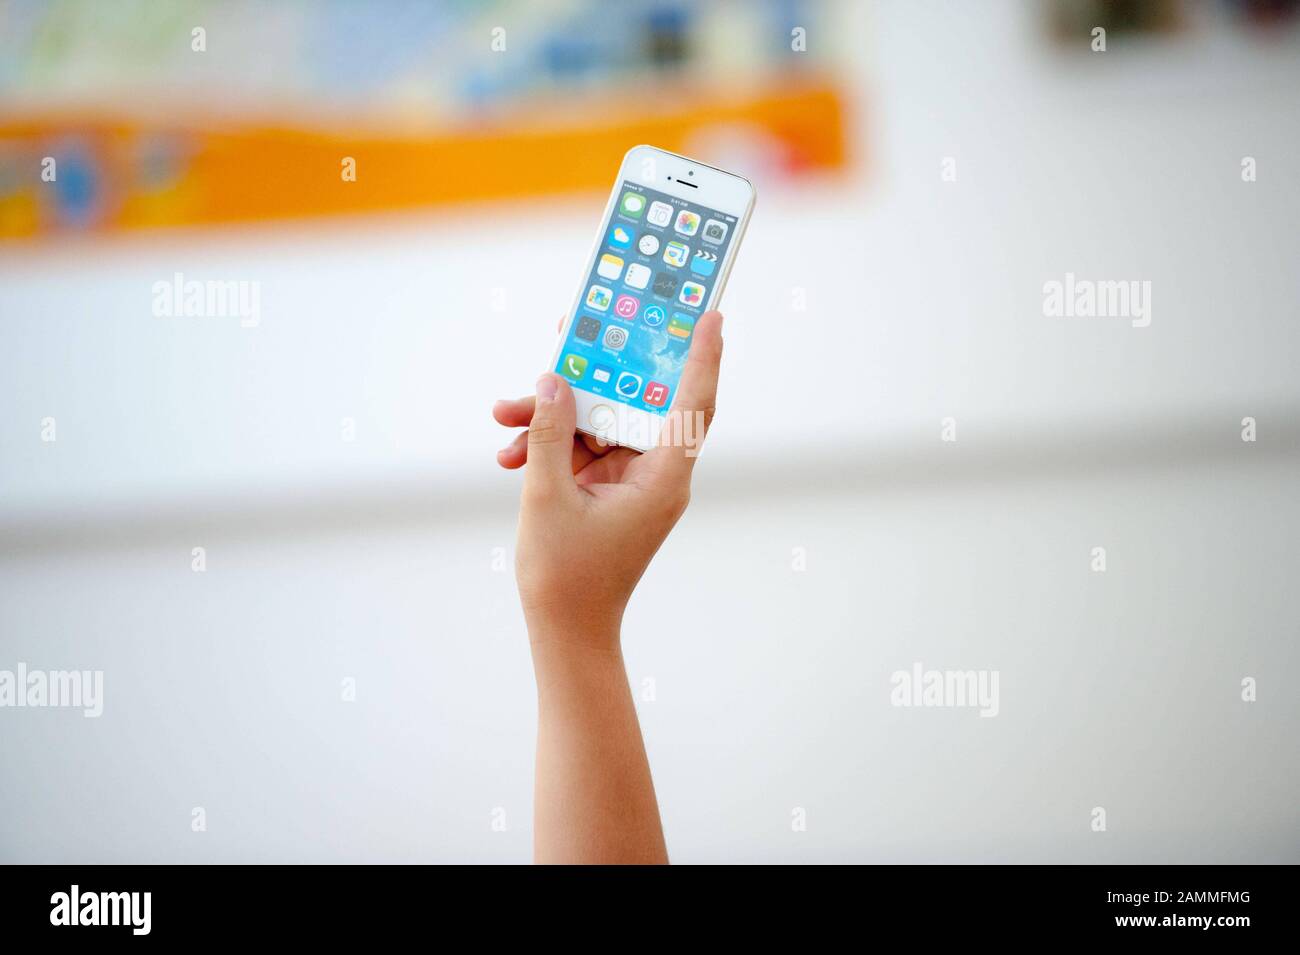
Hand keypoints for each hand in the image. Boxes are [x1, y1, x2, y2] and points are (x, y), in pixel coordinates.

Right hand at [493, 310, 722, 646]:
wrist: (565, 631)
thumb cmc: (567, 576)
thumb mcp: (547, 496)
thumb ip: (550, 433)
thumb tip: (552, 382)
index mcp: (662, 477)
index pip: (693, 405)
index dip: (703, 357)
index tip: (711, 315)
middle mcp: (656, 473)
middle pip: (633, 403)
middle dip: (592, 375)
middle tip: (568, 333)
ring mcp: (632, 481)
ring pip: (598, 424)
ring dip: (550, 419)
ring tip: (502, 416)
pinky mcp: (608, 490)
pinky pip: (583, 449)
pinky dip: (549, 446)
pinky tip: (508, 450)